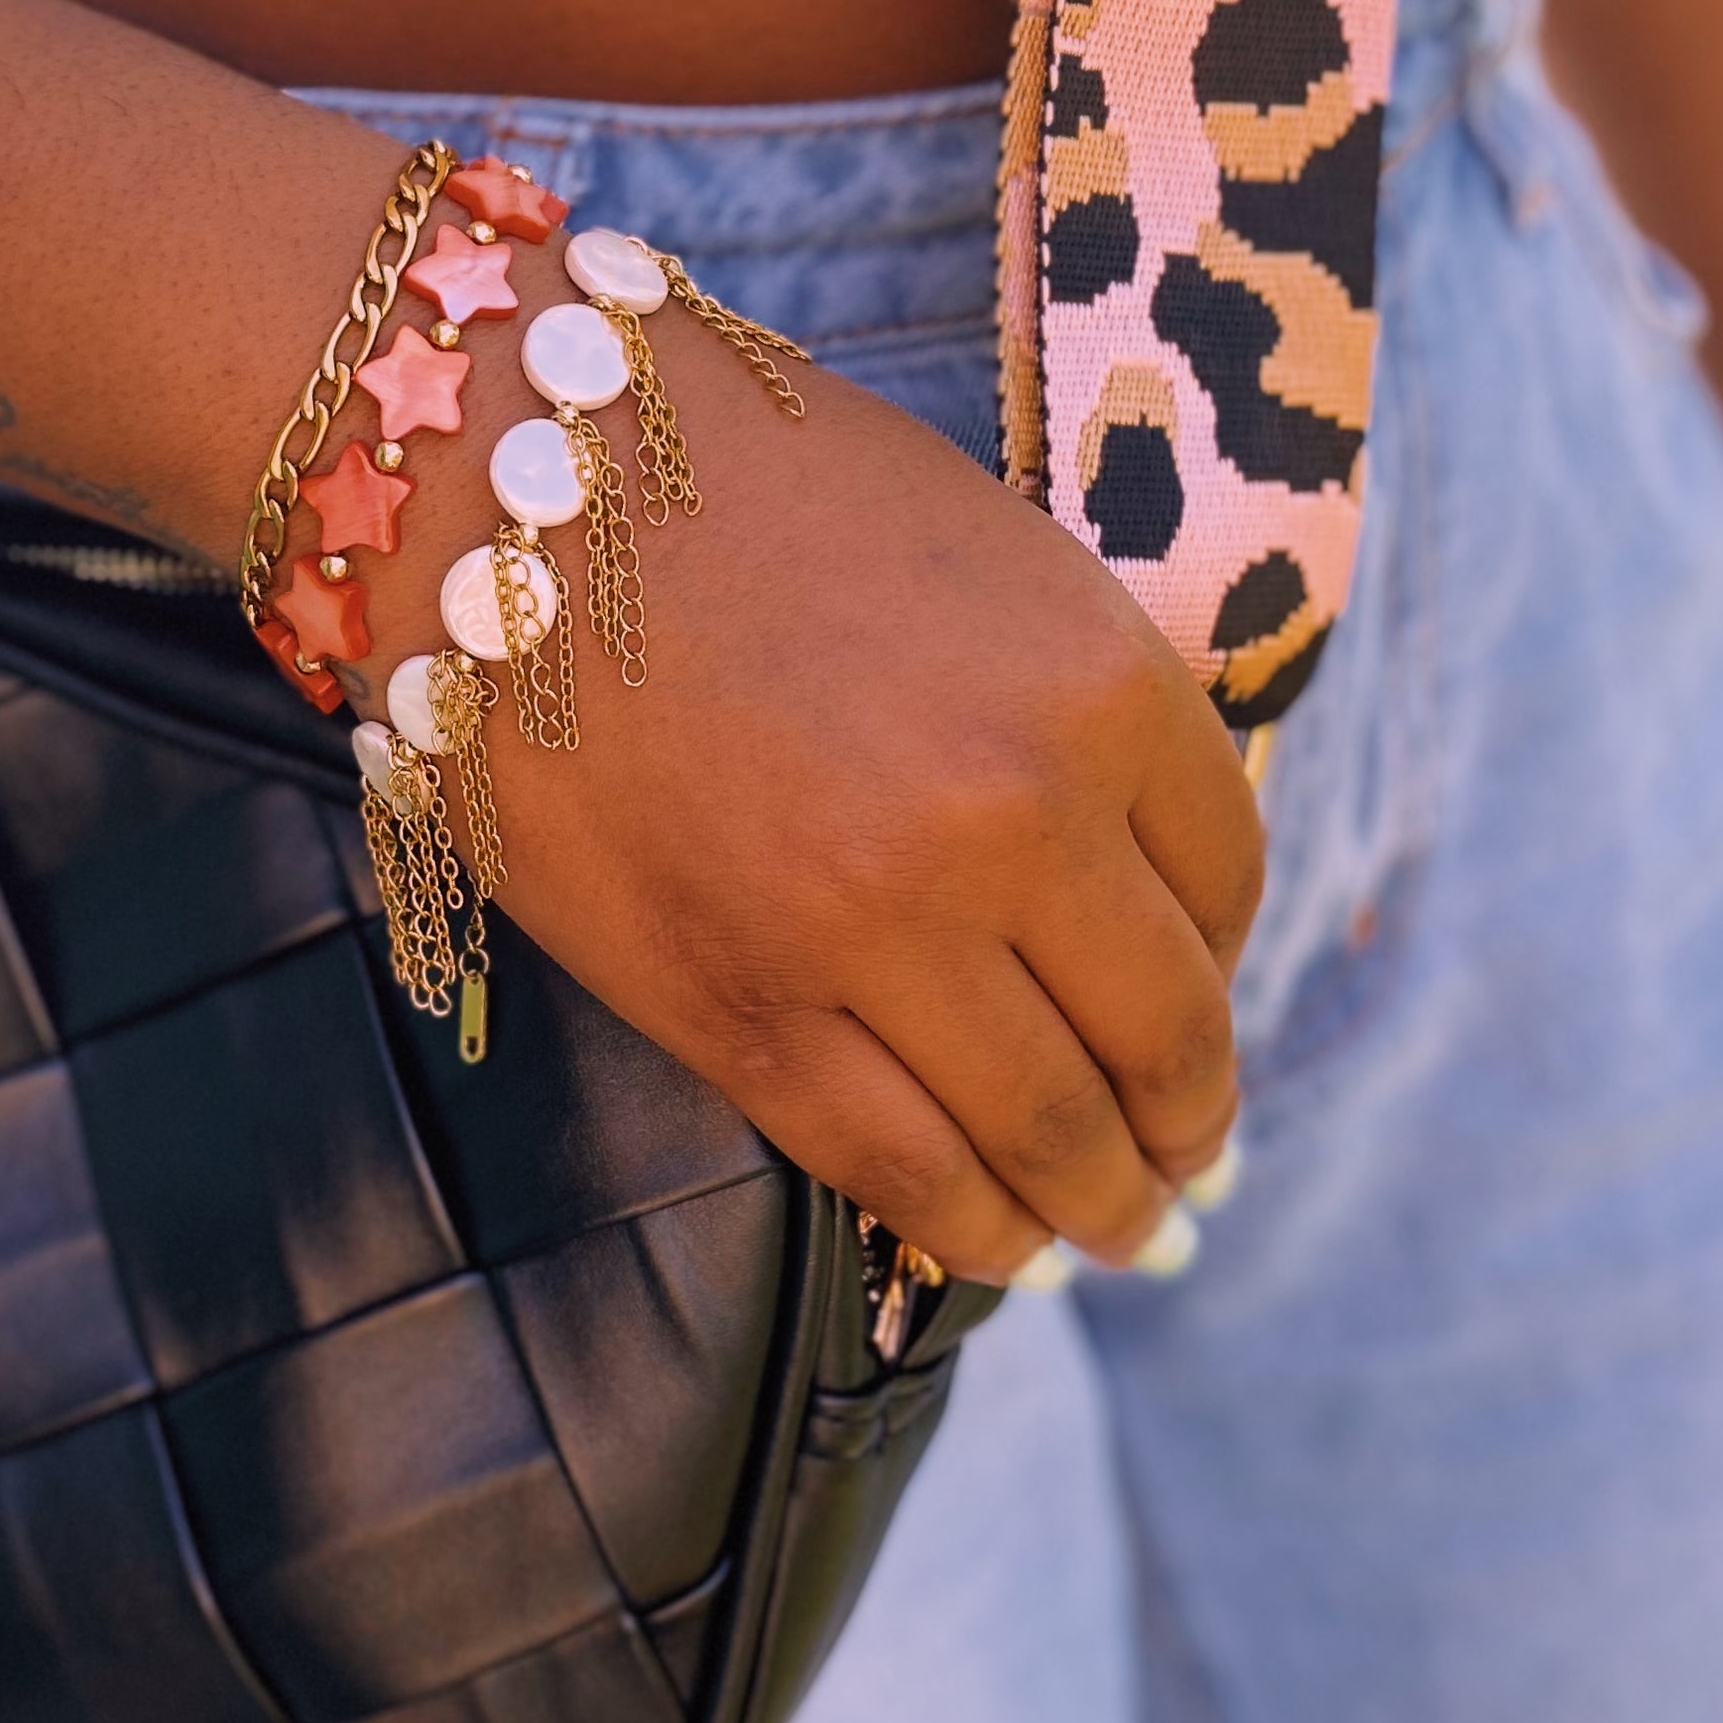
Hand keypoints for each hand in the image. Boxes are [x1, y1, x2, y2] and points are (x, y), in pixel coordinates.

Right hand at [351, 269, 1262, 1280]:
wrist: (495, 482)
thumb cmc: (730, 482)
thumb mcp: (970, 551)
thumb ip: (1066, 703)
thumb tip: (1122, 872)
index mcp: (1095, 680)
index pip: (1227, 879)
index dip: (1223, 962)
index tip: (1198, 1003)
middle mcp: (1013, 820)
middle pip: (1163, 1030)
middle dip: (1188, 1124)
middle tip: (1190, 1172)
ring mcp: (873, 930)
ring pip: (1045, 1129)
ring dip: (1102, 1204)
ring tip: (1116, 1233)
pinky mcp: (737, 1009)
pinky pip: (897, 1167)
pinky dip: (971, 1227)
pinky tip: (997, 1240)